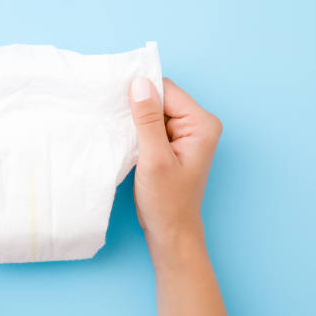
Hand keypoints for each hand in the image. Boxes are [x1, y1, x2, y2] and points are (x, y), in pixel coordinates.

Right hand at [129, 77, 233, 315]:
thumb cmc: (166, 202)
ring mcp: (187, 134)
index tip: (114, 99)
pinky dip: (138, 129)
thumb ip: (147, 120)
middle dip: (137, 105)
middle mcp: (199, 124)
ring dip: (135, 118)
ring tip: (117, 129)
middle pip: (161, 98)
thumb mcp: (153, 159)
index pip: (166, 90)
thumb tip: (139, 83)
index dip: (140, 93)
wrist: (171, 233)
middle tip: (113, 117)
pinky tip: (126, 138)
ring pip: (154, 110)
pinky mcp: (174, 143)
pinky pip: (153, 124)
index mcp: (202, 124)